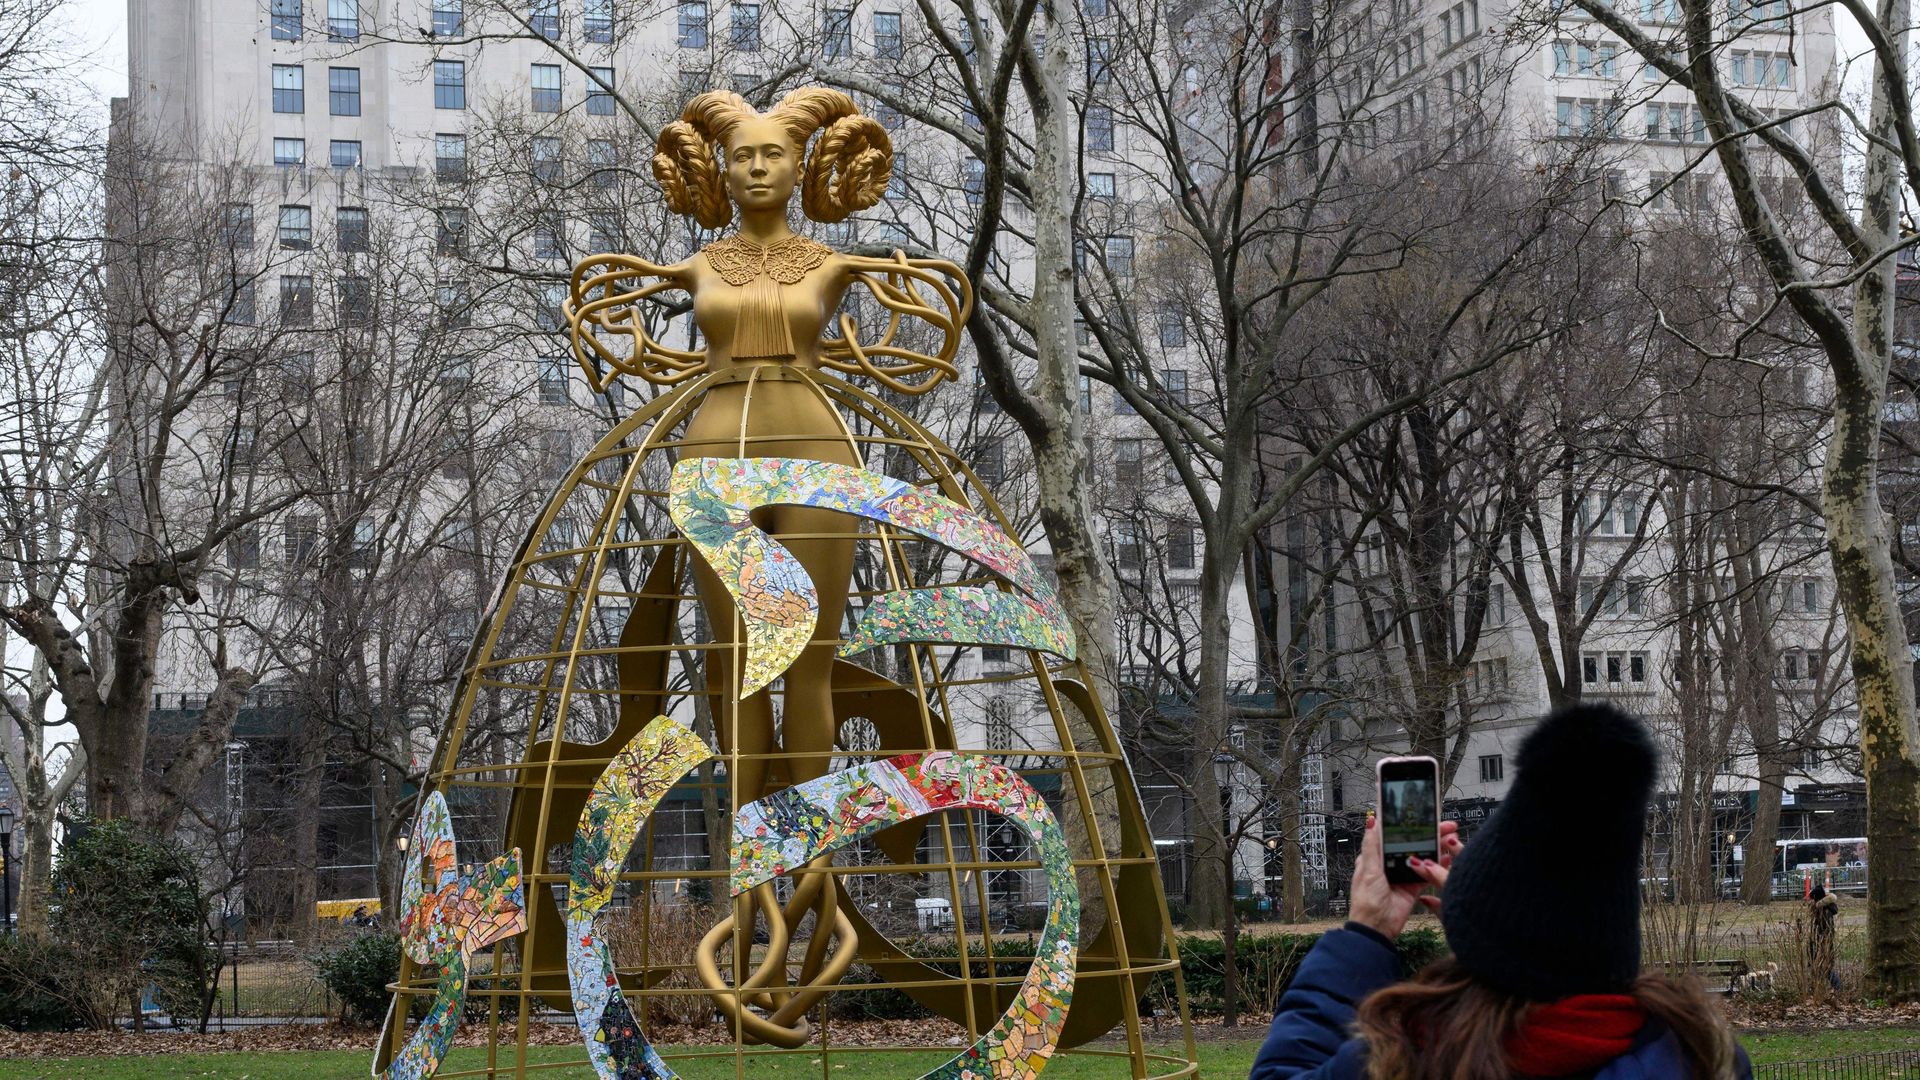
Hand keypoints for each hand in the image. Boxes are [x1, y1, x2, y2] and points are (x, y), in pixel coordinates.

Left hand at [1347, 816, 1461, 940]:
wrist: (1377, 928)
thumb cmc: (1366, 899)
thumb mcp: (1368, 869)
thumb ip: (1372, 846)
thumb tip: (1371, 821)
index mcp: (1375, 857)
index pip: (1393, 835)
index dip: (1409, 825)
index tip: (1423, 816)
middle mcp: (1389, 865)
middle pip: (1411, 844)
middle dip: (1428, 834)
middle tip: (1446, 825)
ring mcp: (1402, 876)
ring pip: (1421, 857)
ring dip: (1435, 847)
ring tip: (1451, 838)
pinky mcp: (1413, 888)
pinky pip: (1427, 874)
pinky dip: (1437, 866)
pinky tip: (1448, 857)